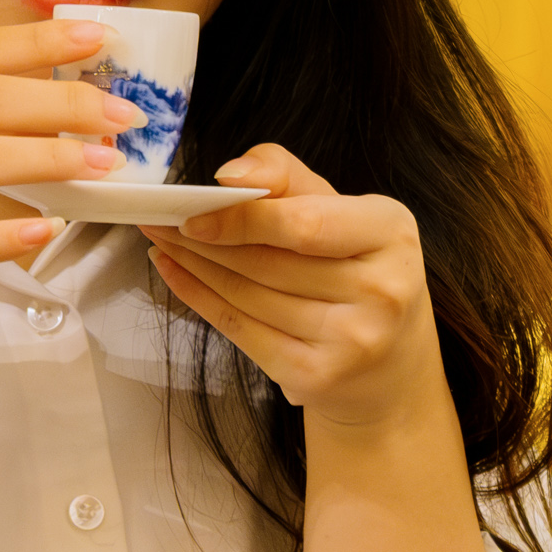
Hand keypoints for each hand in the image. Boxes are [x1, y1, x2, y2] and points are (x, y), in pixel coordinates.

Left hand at [141, 144, 450, 433]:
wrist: (388, 362)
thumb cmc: (355, 267)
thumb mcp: (340, 210)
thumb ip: (287, 179)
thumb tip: (231, 176)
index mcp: (392, 233)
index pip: (304, 225)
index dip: (242, 218)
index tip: (193, 211)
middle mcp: (382, 290)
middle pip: (269, 263)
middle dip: (204, 241)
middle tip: (159, 220)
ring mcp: (352, 340)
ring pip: (248, 296)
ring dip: (194, 266)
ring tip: (163, 241)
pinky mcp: (317, 376)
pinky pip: (240, 330)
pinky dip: (198, 299)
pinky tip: (174, 273)